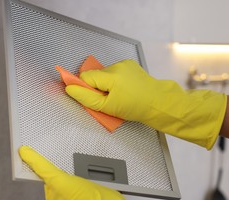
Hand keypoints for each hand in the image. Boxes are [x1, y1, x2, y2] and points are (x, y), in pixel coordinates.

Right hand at [66, 60, 226, 148]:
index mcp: (111, 76)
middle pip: (95, 75)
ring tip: (118, 95)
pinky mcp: (130, 65)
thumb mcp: (108, 107)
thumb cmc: (135, 108)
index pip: (85, 76)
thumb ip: (86, 97)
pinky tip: (124, 89)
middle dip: (97, 87)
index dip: (83, 87)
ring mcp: (125, 64)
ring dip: (106, 83)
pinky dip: (115, 80)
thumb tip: (70, 88)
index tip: (88, 97)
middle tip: (107, 100)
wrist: (158, 103)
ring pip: (105, 73)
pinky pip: (115, 71)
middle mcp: (117, 66)